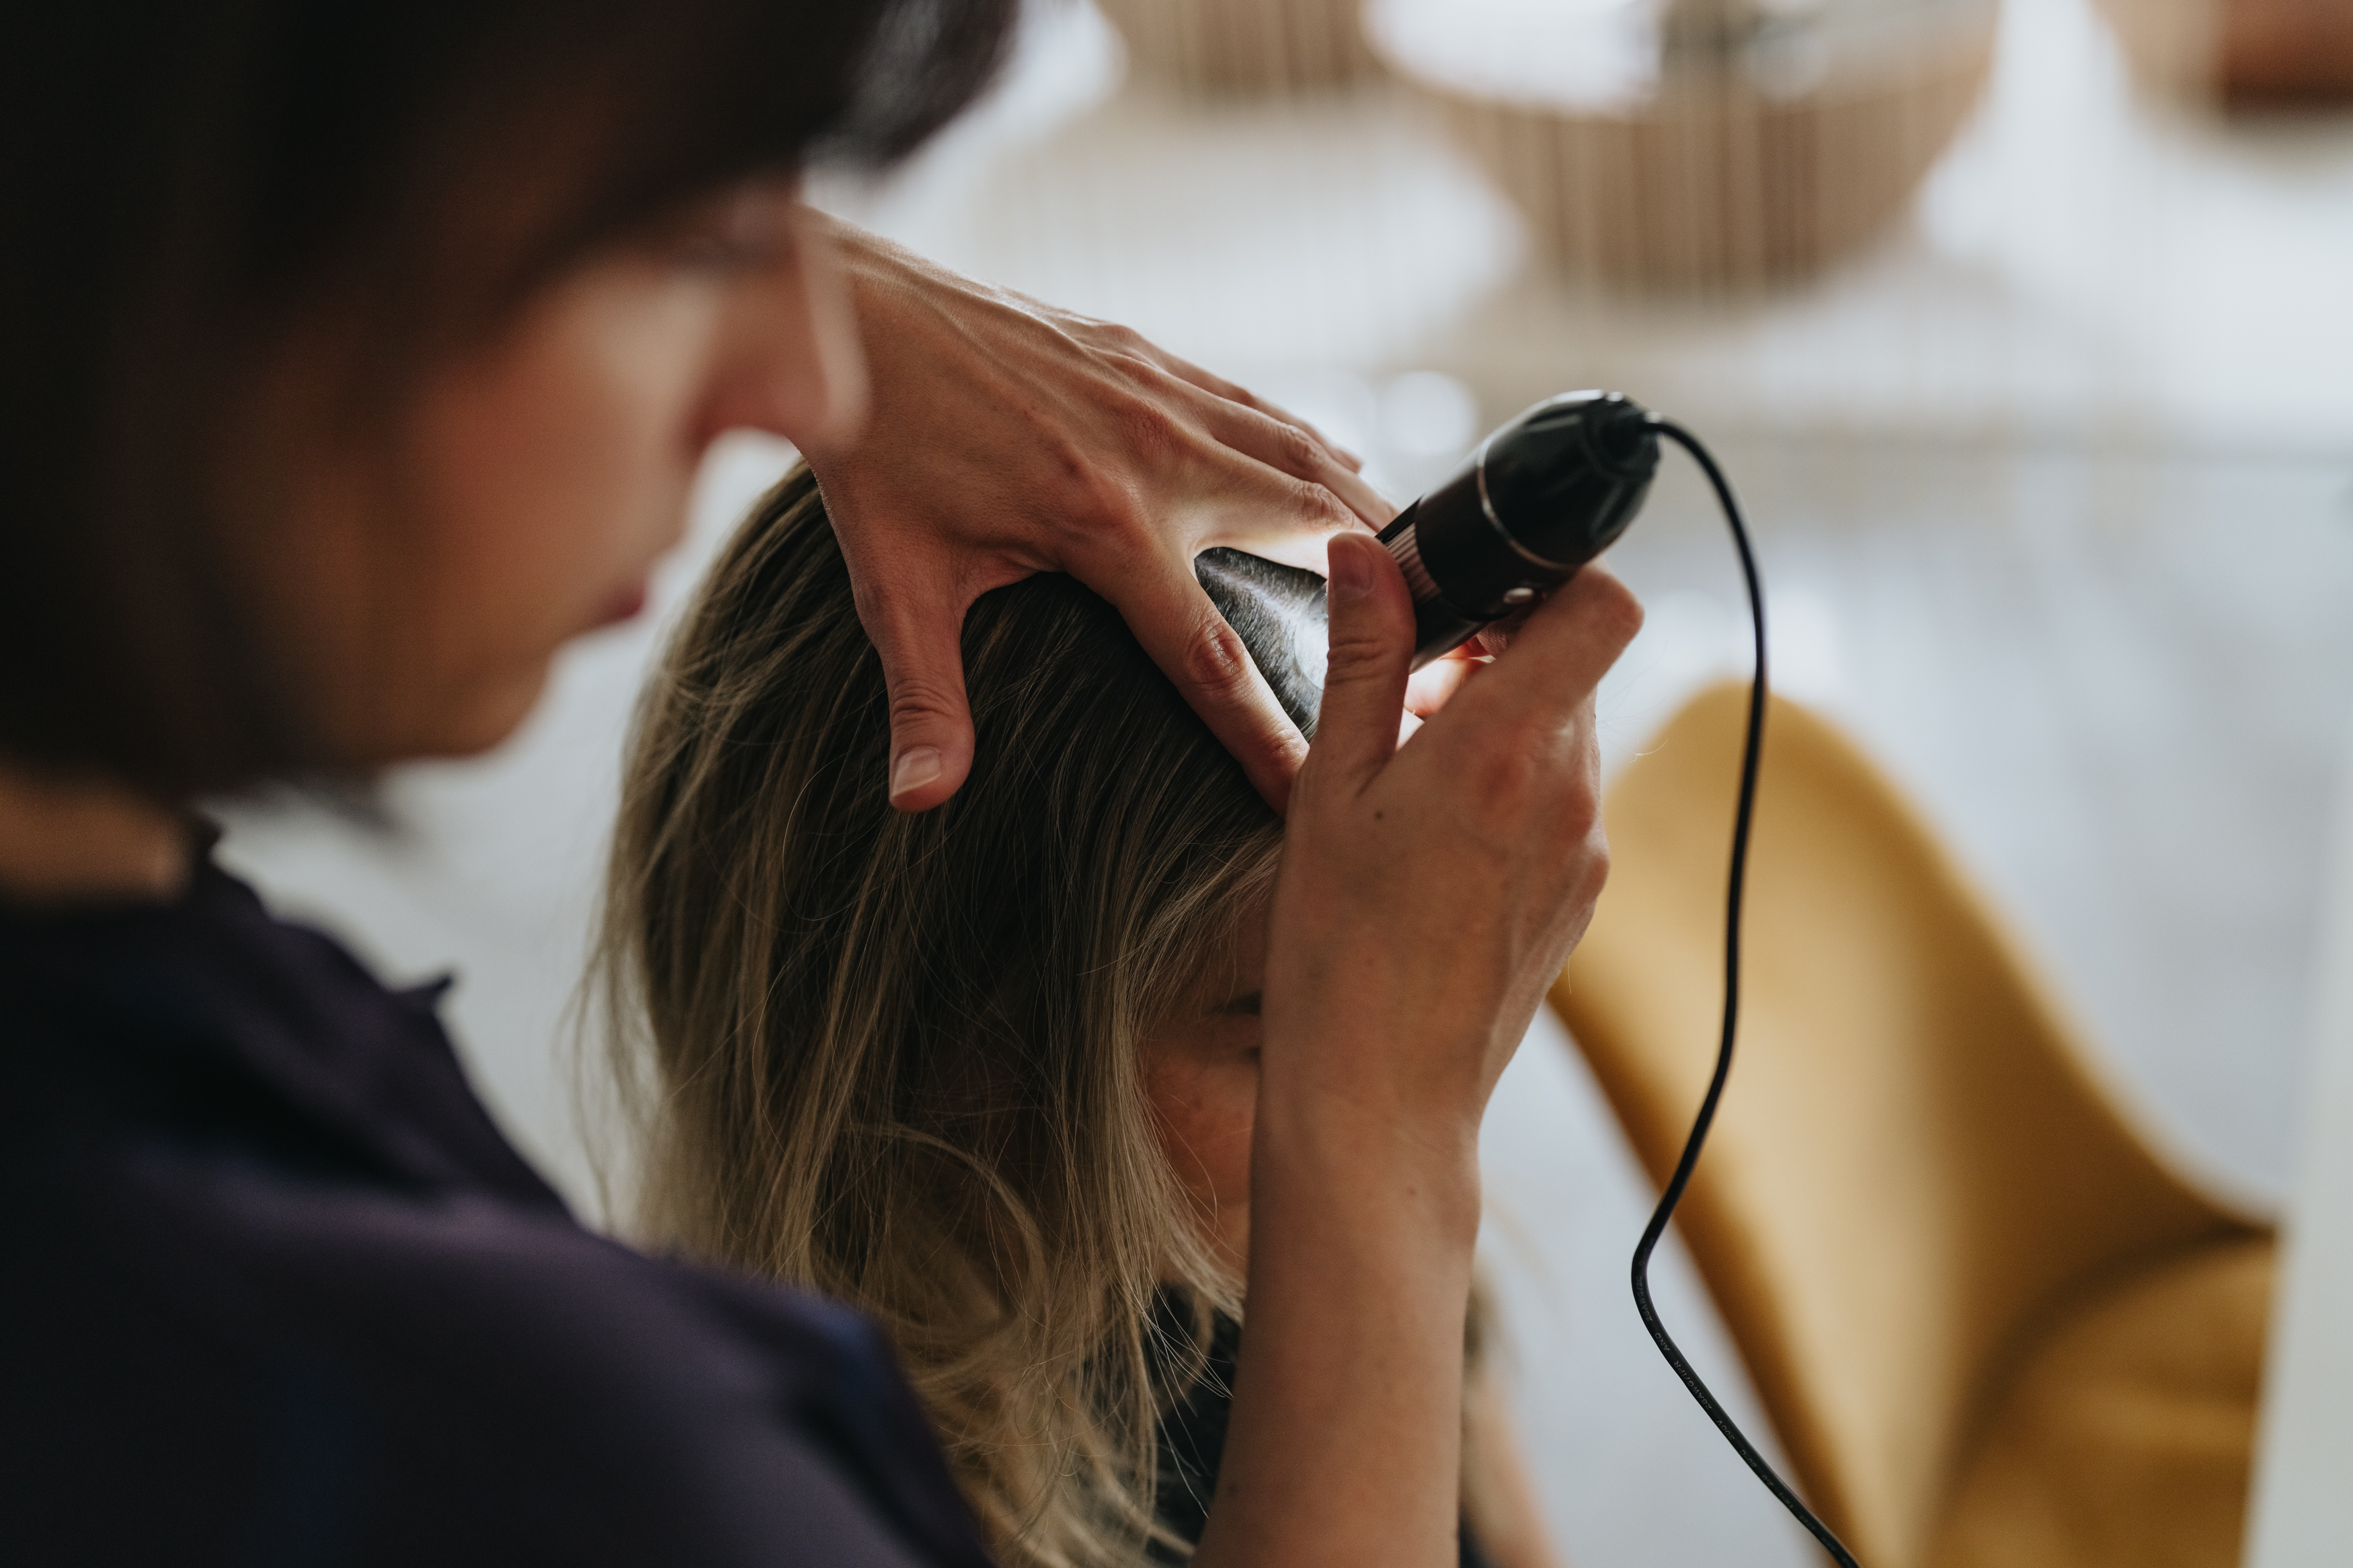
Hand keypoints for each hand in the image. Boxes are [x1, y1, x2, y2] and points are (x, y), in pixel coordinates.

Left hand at [798, 215, 1391, 813]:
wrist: (858, 313)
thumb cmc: (876, 452)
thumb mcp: (894, 584)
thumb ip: (926, 698)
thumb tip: (922, 801)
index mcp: (1103, 526)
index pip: (1213, 656)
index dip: (1272, 737)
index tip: (1319, 795)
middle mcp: (1156, 455)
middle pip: (1309, 534)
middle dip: (1381, 599)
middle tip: (1435, 658)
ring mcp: (1161, 395)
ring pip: (1303, 457)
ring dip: (1366, 513)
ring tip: (1422, 569)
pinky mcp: (1150, 356)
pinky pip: (1261, 407)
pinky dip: (1312, 445)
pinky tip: (1343, 470)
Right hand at [1200, 535, 1637, 1567]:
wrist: (1382, 1097)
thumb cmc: (1337, 948)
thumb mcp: (1330, 786)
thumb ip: (1367, 658)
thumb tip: (1369, 554)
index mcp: (1506, 749)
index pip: (1602, 603)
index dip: (1555, 569)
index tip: (1478, 582)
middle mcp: (1569, 793)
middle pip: (1578, 661)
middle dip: (1503, 645)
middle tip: (1412, 680)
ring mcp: (1585, 849)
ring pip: (1566, 732)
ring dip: (1502, 716)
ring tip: (1409, 766)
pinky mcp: (1581, 895)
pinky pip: (1561, 801)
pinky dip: (1510, 784)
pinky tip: (1434, 832)